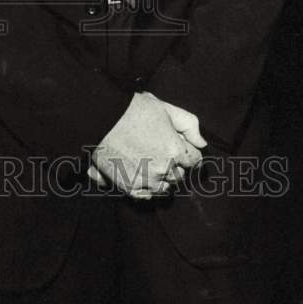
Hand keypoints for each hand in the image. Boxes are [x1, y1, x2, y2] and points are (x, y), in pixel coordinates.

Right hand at [90, 92, 205, 198]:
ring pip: (165, 187)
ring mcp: (147, 180)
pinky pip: (147, 195)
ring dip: (162, 177)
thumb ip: (189, 124)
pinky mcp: (130, 187)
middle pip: (180, 174)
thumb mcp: (165, 108)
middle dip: (175, 163)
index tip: (177, 144)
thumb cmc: (132, 109)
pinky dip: (147, 187)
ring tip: (149, 161)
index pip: (195, 159)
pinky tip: (140, 173)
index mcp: (175, 150)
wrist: (100, 117)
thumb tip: (202, 143)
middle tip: (160, 149)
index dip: (187, 150)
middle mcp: (164, 169)